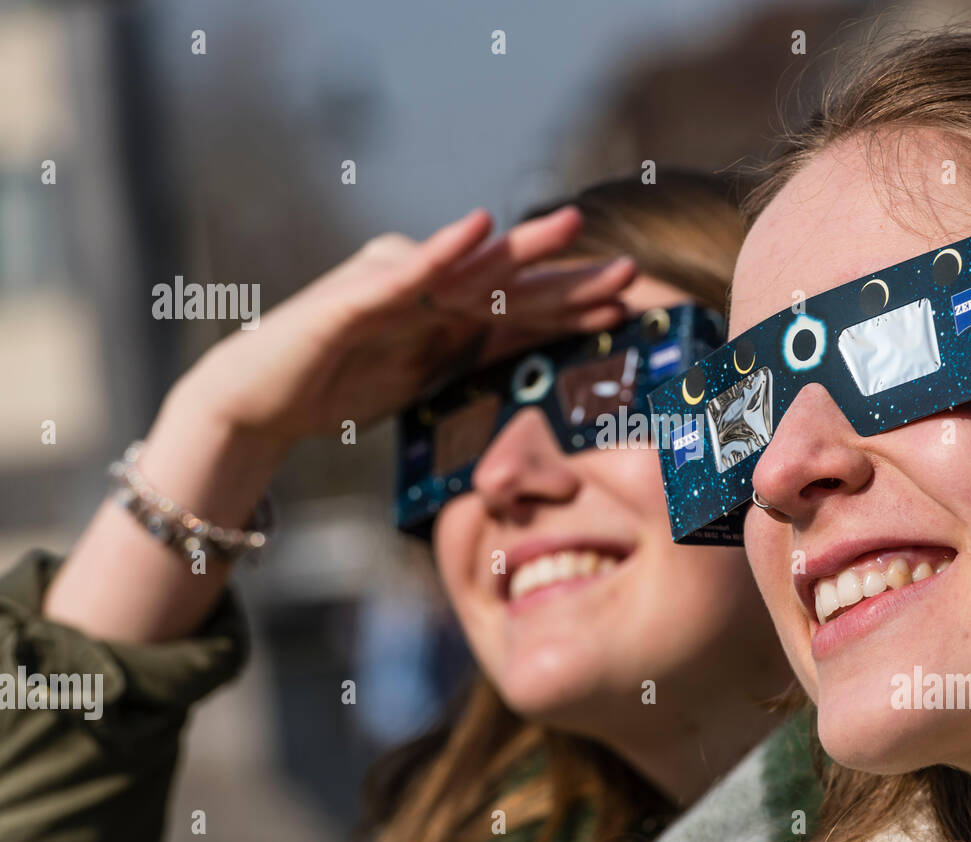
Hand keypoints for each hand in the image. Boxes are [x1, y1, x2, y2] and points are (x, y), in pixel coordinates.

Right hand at [181, 206, 636, 447]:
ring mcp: (387, 284)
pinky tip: (478, 227)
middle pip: (505, 282)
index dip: (571, 307)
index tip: (626, 307)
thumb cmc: (340, 385)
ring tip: (571, 228)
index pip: (517, 307)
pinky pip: (404, 274)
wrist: (260, 402)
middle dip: (567, 278)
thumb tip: (528, 358)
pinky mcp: (351, 299)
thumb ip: (469, 359)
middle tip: (629, 269)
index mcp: (441, 306)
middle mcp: (421, 283)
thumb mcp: (424, 380)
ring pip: (465, 271)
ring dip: (520, 251)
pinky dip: (440, 253)